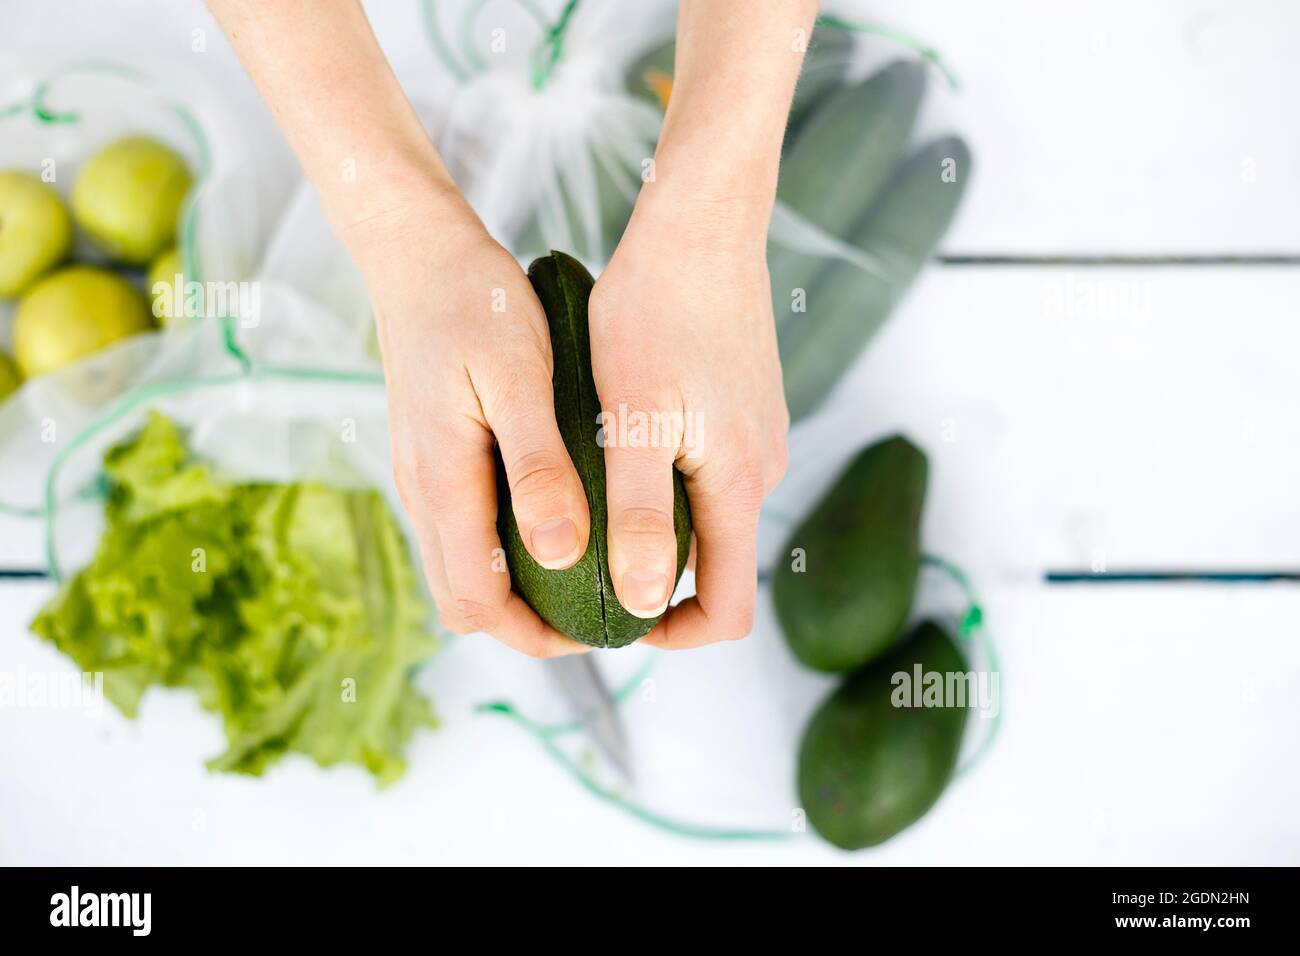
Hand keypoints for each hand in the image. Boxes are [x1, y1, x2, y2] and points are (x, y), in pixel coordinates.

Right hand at [357, 196, 592, 656]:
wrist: (421, 257)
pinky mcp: (431, 462)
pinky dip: (504, 557)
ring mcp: (422, 480)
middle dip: (528, 628)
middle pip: (466, 603)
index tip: (599, 630)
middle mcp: (423, 494)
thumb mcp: (518, 379)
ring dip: (516, 595)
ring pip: (462, 573)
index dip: (536, 636)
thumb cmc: (475, 305)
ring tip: (586, 582)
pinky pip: (463, 537)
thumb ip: (538, 468)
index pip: (479, 602)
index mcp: (443, 482)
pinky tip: (555, 531)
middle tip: (599, 617)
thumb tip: (561, 553)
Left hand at [589, 191, 788, 647]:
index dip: (677, 634)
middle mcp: (759, 468)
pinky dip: (665, 478)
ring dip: (656, 523)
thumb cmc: (657, 310)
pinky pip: (707, 468)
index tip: (617, 619)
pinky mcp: (743, 405)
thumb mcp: (633, 418)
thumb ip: (640, 515)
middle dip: (655, 577)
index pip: (730, 607)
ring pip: (708, 512)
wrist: (700, 222)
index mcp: (738, 483)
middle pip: (718, 562)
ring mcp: (756, 434)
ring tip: (592, 494)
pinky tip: (618, 443)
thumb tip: (647, 602)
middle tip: (583, 555)